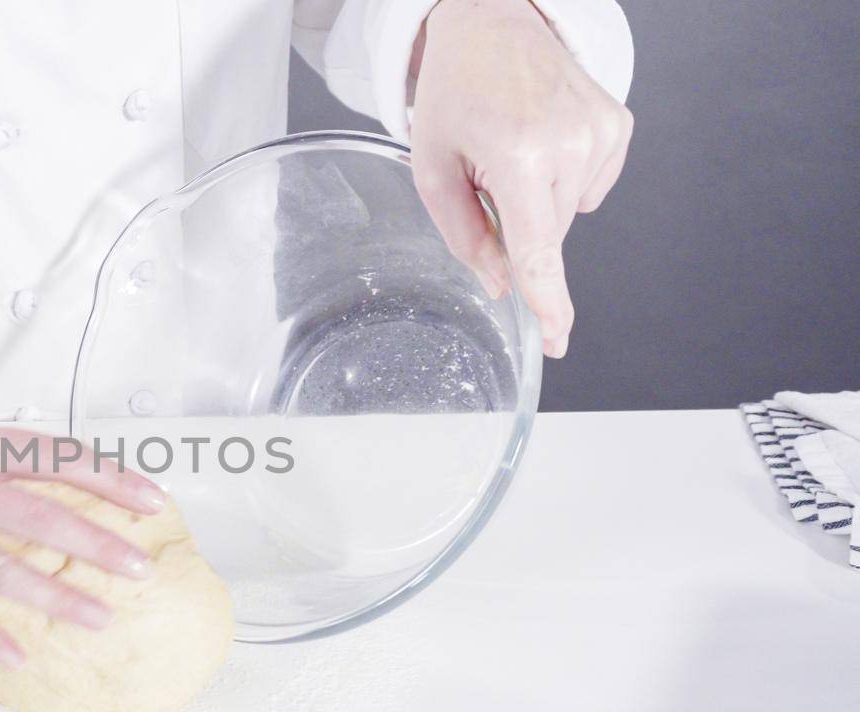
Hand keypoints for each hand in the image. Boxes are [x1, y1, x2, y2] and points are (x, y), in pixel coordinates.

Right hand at [0, 366, 166, 666]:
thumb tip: (37, 468)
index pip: (55, 459)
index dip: (108, 479)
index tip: (150, 500)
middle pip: (40, 518)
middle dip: (96, 546)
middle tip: (139, 571)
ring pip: (0, 570)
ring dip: (53, 597)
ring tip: (97, 618)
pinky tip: (16, 655)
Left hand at [410, 0, 633, 357]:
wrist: (493, 25)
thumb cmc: (456, 92)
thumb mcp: (434, 168)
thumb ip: (465, 235)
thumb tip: (502, 285)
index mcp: (517, 155)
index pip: (538, 247)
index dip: (548, 300)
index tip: (557, 338)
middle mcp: (569, 143)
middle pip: (548, 234)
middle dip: (516, 224)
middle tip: (488, 173)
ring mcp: (602, 132)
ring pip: (569, 214)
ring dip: (539, 199)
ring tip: (515, 146)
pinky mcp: (618, 124)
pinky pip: (590, 187)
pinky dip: (564, 179)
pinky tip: (542, 139)